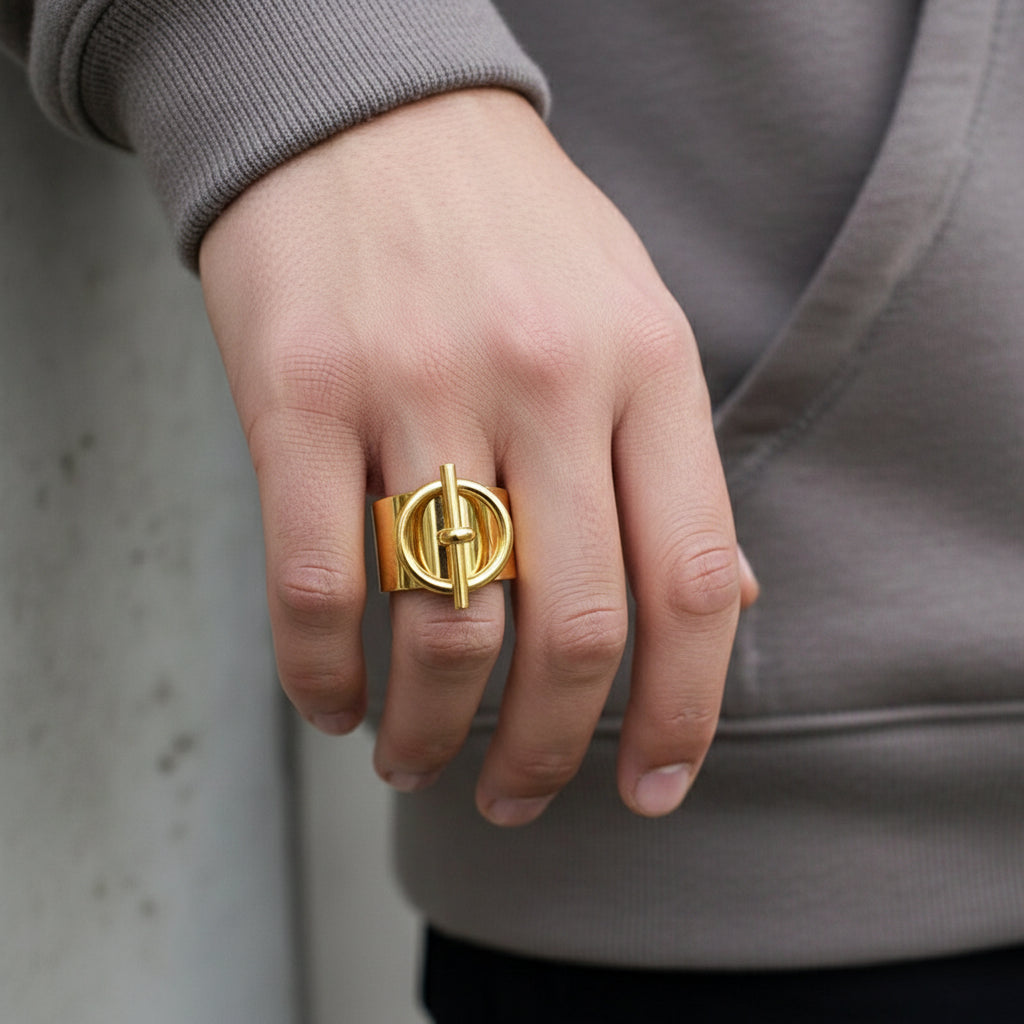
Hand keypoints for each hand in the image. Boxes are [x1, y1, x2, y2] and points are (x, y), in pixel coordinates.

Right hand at [199, 88, 756, 825]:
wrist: (367, 109)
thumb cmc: (508, 230)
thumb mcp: (630, 313)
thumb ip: (671, 460)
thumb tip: (726, 603)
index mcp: (647, 365)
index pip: (693, 584)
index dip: (685, 715)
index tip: (653, 789)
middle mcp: (546, 379)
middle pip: (574, 631)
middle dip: (549, 753)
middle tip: (519, 798)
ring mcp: (419, 385)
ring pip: (446, 625)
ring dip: (432, 732)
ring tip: (416, 764)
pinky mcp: (300, 390)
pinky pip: (313, 580)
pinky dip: (322, 673)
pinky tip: (336, 701)